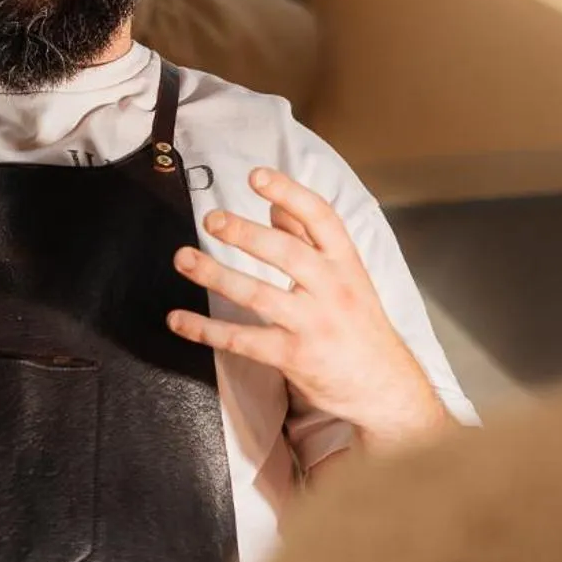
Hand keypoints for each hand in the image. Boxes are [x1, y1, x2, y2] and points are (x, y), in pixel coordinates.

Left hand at [168, 167, 449, 450]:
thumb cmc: (359, 324)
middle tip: (212, 219)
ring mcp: (312, 324)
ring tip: (184, 259)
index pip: (320, 217)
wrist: (383, 386)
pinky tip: (178, 320)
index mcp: (345, 262)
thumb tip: (274, 204)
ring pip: (259, 295)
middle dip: (246, 234)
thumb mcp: (346, 275)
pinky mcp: (293, 356)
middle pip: (286, 254)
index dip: (289, 193)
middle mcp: (331, 289)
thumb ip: (308, 239)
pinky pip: (242, 340)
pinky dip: (206, 330)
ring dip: (216, 275)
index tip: (257, 176)